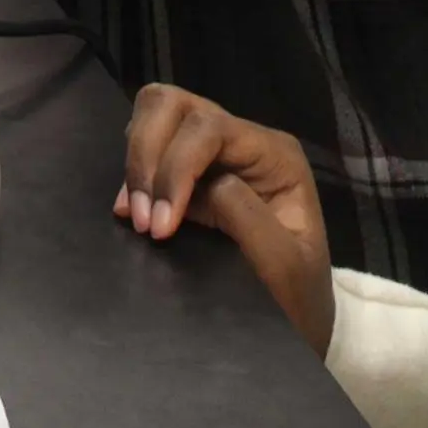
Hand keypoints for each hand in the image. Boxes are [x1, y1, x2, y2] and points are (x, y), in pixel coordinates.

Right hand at [116, 84, 334, 355]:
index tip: (159, 227)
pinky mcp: (192, 172)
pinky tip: (129, 211)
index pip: (210, 128)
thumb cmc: (298, 298)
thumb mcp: (285, 268)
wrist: (298, 321)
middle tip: (140, 218)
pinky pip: (151, 146)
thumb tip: (207, 186)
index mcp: (274, 154)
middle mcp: (245, 140)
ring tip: (135, 215)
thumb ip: (250, 220)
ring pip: (158, 113)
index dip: (175, 169)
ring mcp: (217, 151)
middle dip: (148, 156)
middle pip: (177, 106)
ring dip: (138, 160)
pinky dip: (133, 173)